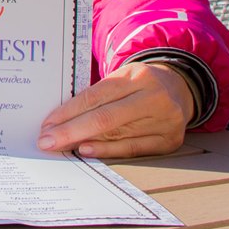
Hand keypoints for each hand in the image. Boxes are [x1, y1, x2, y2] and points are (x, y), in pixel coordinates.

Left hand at [37, 62, 194, 158]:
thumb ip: (97, 95)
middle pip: (105, 118)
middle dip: (71, 131)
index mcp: (136, 77)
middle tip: (47, 141)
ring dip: (85, 142)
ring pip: (117, 135)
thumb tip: (62, 119)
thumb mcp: (121, 78)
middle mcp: (153, 98)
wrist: (181, 87)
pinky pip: (133, 149)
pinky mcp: (169, 141)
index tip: (47, 124)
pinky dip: (108, 151)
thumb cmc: (140, 83)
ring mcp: (164, 121)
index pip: (95, 96)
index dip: (68, 111)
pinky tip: (87, 151)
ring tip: (61, 146)